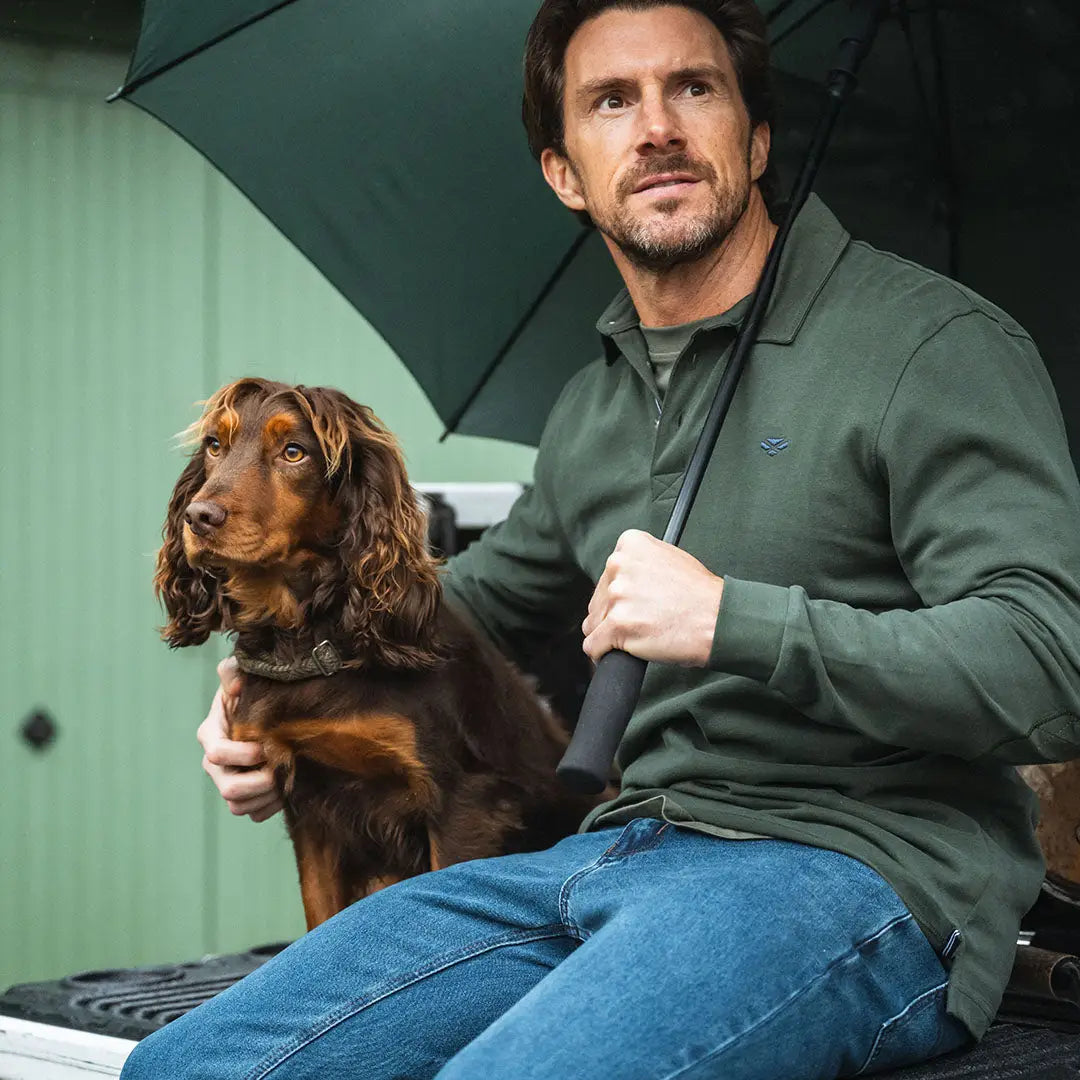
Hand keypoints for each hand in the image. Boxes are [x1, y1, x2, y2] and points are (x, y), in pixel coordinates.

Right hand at [197, 656, 282, 822]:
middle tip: (282, 767)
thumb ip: (232, 671)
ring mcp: (228, 782)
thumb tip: (234, 685)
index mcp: (211, 734)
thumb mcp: (242, 673)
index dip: (242, 754)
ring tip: (287, 778)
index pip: (216, 754)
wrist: (270, 712)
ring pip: (238, 807)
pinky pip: (253, 814)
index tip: (265, 746)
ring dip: (266, 797)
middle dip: (259, 782)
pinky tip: (286, 790)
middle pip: (229, 790)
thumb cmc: (252, 690)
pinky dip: (270, 807)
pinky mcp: (244, 796)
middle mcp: (215, 764)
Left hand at [582, 529, 723, 666]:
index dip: (619, 596)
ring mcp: (618, 595)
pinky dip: (601, 653)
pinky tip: (618, 654)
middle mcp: (619, 564)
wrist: (719, 620)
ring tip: (636, 638)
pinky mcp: (617, 624)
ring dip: (609, 635)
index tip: (634, 605)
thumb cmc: (701, 595)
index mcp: (630, 544)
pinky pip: (592, 645)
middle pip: (598, 600)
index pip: (607, 576)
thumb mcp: (670, 558)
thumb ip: (639, 565)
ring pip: (593, 623)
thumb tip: (617, 581)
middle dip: (613, 616)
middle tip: (641, 623)